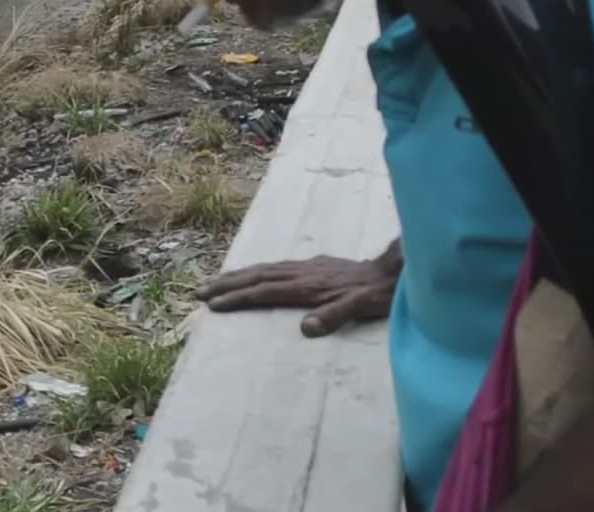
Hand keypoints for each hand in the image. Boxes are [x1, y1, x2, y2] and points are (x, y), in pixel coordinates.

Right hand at [195, 255, 396, 336]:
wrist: (395, 270)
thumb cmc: (378, 294)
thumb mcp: (360, 308)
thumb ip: (333, 316)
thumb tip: (305, 329)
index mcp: (307, 286)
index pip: (264, 291)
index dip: (237, 298)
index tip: (212, 304)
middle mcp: (302, 273)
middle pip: (256, 276)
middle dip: (226, 284)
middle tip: (198, 291)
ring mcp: (307, 266)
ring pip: (263, 269)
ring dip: (237, 276)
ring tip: (215, 282)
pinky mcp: (314, 265)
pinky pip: (275, 266)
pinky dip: (255, 271)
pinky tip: (253, 275)